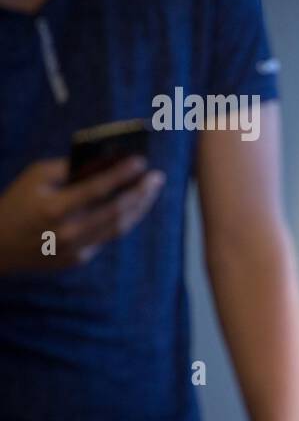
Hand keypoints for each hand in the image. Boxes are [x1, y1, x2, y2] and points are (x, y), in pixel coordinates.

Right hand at [0, 156, 164, 274]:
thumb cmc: (18, 202)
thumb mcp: (35, 177)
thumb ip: (69, 167)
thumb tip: (108, 160)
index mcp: (53, 209)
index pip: (97, 189)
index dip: (122, 174)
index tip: (142, 161)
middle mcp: (67, 232)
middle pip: (116, 211)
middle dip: (141, 192)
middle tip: (157, 177)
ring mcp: (75, 249)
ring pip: (118, 227)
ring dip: (139, 207)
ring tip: (151, 190)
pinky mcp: (78, 259)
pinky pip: (107, 236)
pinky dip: (122, 220)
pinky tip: (133, 206)